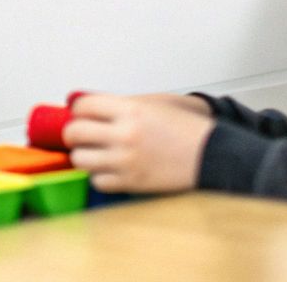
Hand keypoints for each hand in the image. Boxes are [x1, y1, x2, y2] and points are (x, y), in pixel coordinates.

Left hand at [63, 92, 215, 192]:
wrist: (212, 154)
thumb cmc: (186, 128)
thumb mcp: (153, 104)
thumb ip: (119, 103)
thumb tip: (85, 103)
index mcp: (131, 110)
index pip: (83, 107)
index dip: (78, 110)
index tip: (80, 114)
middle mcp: (125, 134)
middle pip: (75, 132)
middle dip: (73, 133)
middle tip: (79, 134)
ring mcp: (126, 160)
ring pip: (80, 159)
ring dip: (84, 156)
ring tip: (94, 153)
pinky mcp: (131, 182)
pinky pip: (97, 181)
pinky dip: (99, 176)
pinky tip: (109, 169)